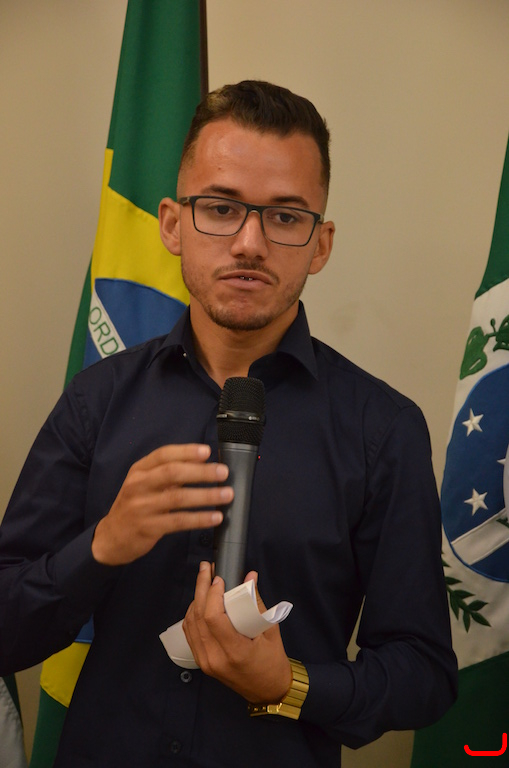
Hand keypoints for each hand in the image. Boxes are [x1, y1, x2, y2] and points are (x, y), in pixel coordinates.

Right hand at [92, 444, 231, 565]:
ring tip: (226, 494)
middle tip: (223, 472)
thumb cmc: (134, 506)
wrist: (111, 538)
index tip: (207, 451)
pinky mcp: (148, 527)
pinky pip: (178, 521)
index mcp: (139, 470)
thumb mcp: (144, 484)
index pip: (163, 455)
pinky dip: (199, 518)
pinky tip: (214, 517)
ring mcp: (142, 507)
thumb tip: (202, 463)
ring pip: (178, 498)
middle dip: (201, 472)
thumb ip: (167, 473)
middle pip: (172, 473)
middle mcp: (139, 485)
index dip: (186, 451)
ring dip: (206, 495)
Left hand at [182, 562, 291, 702]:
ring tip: (204, 582)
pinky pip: (190, 633)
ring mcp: (206, 662)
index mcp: (235, 652)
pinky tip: (200, 602)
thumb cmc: (273, 661)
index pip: (213, 618)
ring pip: (191, 624)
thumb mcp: (271, 631)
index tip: (219, 577)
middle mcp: (216, 658)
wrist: (268, 691)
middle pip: (198, 618)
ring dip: (195, 600)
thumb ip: (257, 603)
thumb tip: (249, 576)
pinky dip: (192, 614)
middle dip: (201, 588)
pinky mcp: (202, 662)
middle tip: (205, 569)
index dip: (213, 594)